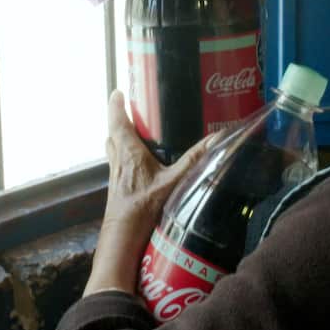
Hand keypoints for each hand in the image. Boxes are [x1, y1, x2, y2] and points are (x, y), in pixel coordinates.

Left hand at [84, 91, 210, 296]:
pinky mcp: (117, 189)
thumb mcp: (173, 182)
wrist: (123, 238)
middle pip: (113, 135)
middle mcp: (118, 162)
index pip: (117, 122)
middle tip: (130, 111)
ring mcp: (115, 176)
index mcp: (128, 153)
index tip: (118, 91)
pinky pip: (118, 166)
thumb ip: (194, 160)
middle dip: (119, 121)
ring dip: (119, 140)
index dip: (116, 105)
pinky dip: (124, 158)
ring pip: (113, 150)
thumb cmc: (144, 208)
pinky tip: (138, 167)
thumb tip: (216, 140)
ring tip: (134, 134)